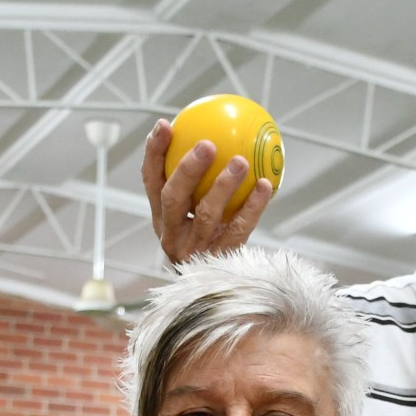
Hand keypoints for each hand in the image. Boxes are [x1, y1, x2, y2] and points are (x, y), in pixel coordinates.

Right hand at [142, 119, 273, 262]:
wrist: (219, 291)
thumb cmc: (210, 242)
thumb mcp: (195, 216)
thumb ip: (198, 184)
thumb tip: (220, 136)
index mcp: (161, 219)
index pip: (151, 182)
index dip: (154, 153)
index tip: (165, 125)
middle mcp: (172, 236)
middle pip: (172, 198)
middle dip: (186, 169)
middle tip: (207, 144)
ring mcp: (195, 251)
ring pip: (206, 214)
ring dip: (223, 185)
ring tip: (240, 161)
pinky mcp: (220, 261)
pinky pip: (239, 229)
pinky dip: (253, 206)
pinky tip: (265, 185)